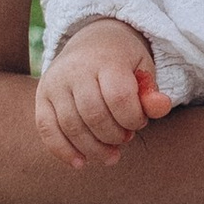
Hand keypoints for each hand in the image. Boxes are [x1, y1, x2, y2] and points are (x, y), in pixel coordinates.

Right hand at [35, 19, 169, 169]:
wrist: (92, 40)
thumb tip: (162, 107)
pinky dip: (62, 150)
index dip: (133, 119)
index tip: (139, 122)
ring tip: (110, 155)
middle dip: (113, 136)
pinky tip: (80, 163)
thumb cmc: (123, 61)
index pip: (119, 97)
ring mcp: (55, 82)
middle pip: (94, 115)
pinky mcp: (41, 95)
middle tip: (125, 139)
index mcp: (106, 59)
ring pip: (71, 126)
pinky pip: (46, 129)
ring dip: (93, 149)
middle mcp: (76, 69)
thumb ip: (151, 93)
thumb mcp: (144, 69)